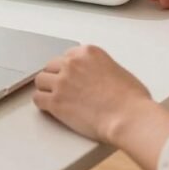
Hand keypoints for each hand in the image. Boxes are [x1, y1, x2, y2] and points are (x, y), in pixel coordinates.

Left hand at [33, 44, 152, 143]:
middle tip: (62, 89)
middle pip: (51, 66)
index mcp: (88, 53)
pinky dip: (42, 104)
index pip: (67, 56)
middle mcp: (73, 63)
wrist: (128, 116)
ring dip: (46, 89)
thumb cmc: (131, 99)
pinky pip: (37, 99)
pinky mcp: (56, 101)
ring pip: (40, 80)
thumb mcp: (118, 70)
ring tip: (53, 98)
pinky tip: (49, 108)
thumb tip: (97, 78)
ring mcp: (62, 81)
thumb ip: (101, 68)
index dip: (68, 69)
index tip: (69, 77)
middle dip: (55, 77)